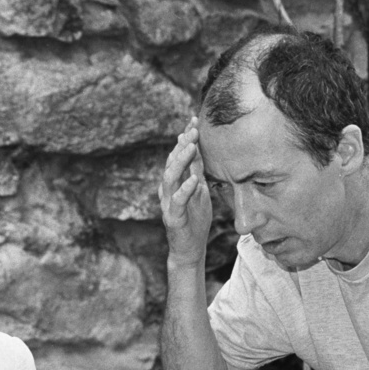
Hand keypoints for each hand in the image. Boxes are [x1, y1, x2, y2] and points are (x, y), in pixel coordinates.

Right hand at [160, 118, 212, 265]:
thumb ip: (197, 173)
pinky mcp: (173, 218)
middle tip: (193, 130)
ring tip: (191, 148)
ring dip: (180, 162)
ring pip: (169, 178)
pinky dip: (185, 189)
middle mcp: (169, 190)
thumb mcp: (200, 192)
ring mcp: (169, 203)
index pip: (178, 156)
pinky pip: (178, 201)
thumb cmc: (195, 220)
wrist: (190, 249)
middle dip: (182, 145)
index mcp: (176, 182)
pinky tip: (193, 180)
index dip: (185, 138)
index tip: (193, 120)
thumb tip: (200, 151)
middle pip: (172, 162)